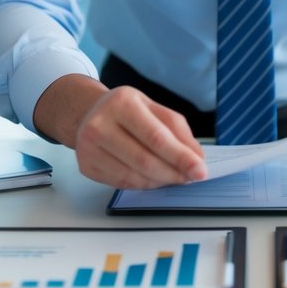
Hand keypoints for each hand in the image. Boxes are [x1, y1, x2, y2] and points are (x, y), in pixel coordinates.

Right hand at [35, 75, 206, 188]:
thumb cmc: (126, 110)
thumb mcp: (153, 108)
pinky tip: (153, 178)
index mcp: (122, 103)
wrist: (89, 112)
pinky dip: (143, 184)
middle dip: (173, 173)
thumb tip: (196, 157)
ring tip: (173, 177)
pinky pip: (121, 183)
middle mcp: (100, 124)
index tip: (200, 170)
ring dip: (160, 181)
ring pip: (133, 176)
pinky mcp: (86, 166)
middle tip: (190, 178)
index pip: (156, 137)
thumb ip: (177, 130)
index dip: (181, 157)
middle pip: (144, 160)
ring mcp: (89, 147)